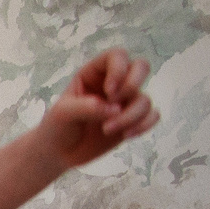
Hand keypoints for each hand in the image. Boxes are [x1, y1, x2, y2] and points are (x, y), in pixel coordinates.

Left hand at [36, 48, 156, 168]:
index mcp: (95, 73)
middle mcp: (114, 83)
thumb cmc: (57, 126)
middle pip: (141, 67)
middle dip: (133, 84)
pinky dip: (144, 125)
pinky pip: (153, 116)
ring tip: (106, 129)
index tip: (108, 91)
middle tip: (114, 103)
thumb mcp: (63, 113)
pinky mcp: (132, 120)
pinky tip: (126, 135)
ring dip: (130, 116)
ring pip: (145, 99)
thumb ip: (86, 107)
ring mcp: (125, 102)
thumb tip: (115, 109)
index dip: (119, 70)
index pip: (117, 56)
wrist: (59, 152)